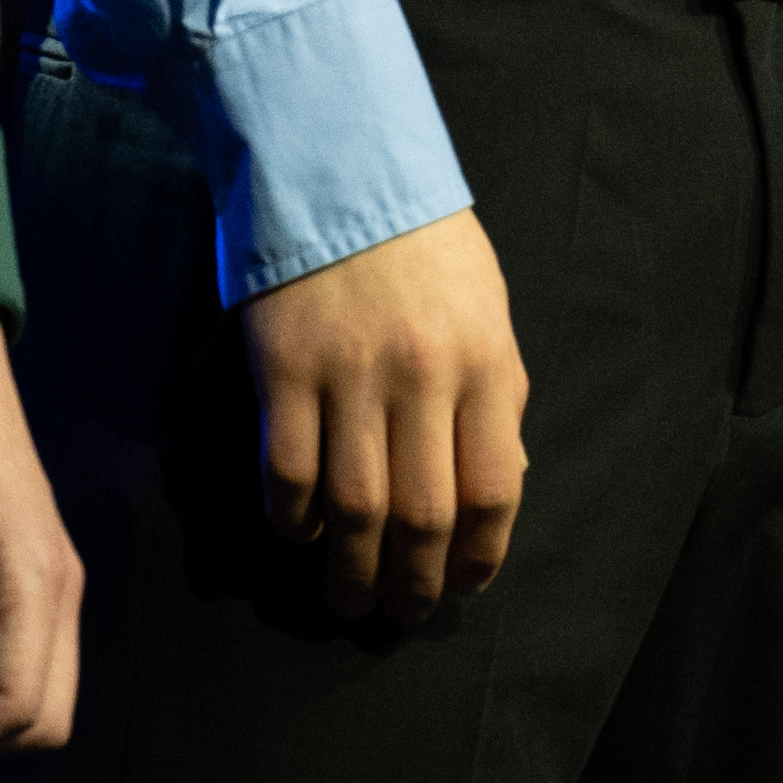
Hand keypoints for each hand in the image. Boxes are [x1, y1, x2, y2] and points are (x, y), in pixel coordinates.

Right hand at [240, 208, 527, 624]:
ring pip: (354, 508)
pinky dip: (294, 519)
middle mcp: (421, 377)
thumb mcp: (486, 310)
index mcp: (485, 362)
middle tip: (401, 613)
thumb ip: (496, 394)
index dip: (480, 553)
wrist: (339, 169)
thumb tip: (498, 485)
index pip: (493, 487)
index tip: (465, 583)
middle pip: (422, 514)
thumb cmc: (424, 246)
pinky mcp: (283, 371)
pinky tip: (302, 533)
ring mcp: (349, 375)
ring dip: (351, 570)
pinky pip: (288, 472)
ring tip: (350, 598)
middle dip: (414, 582)